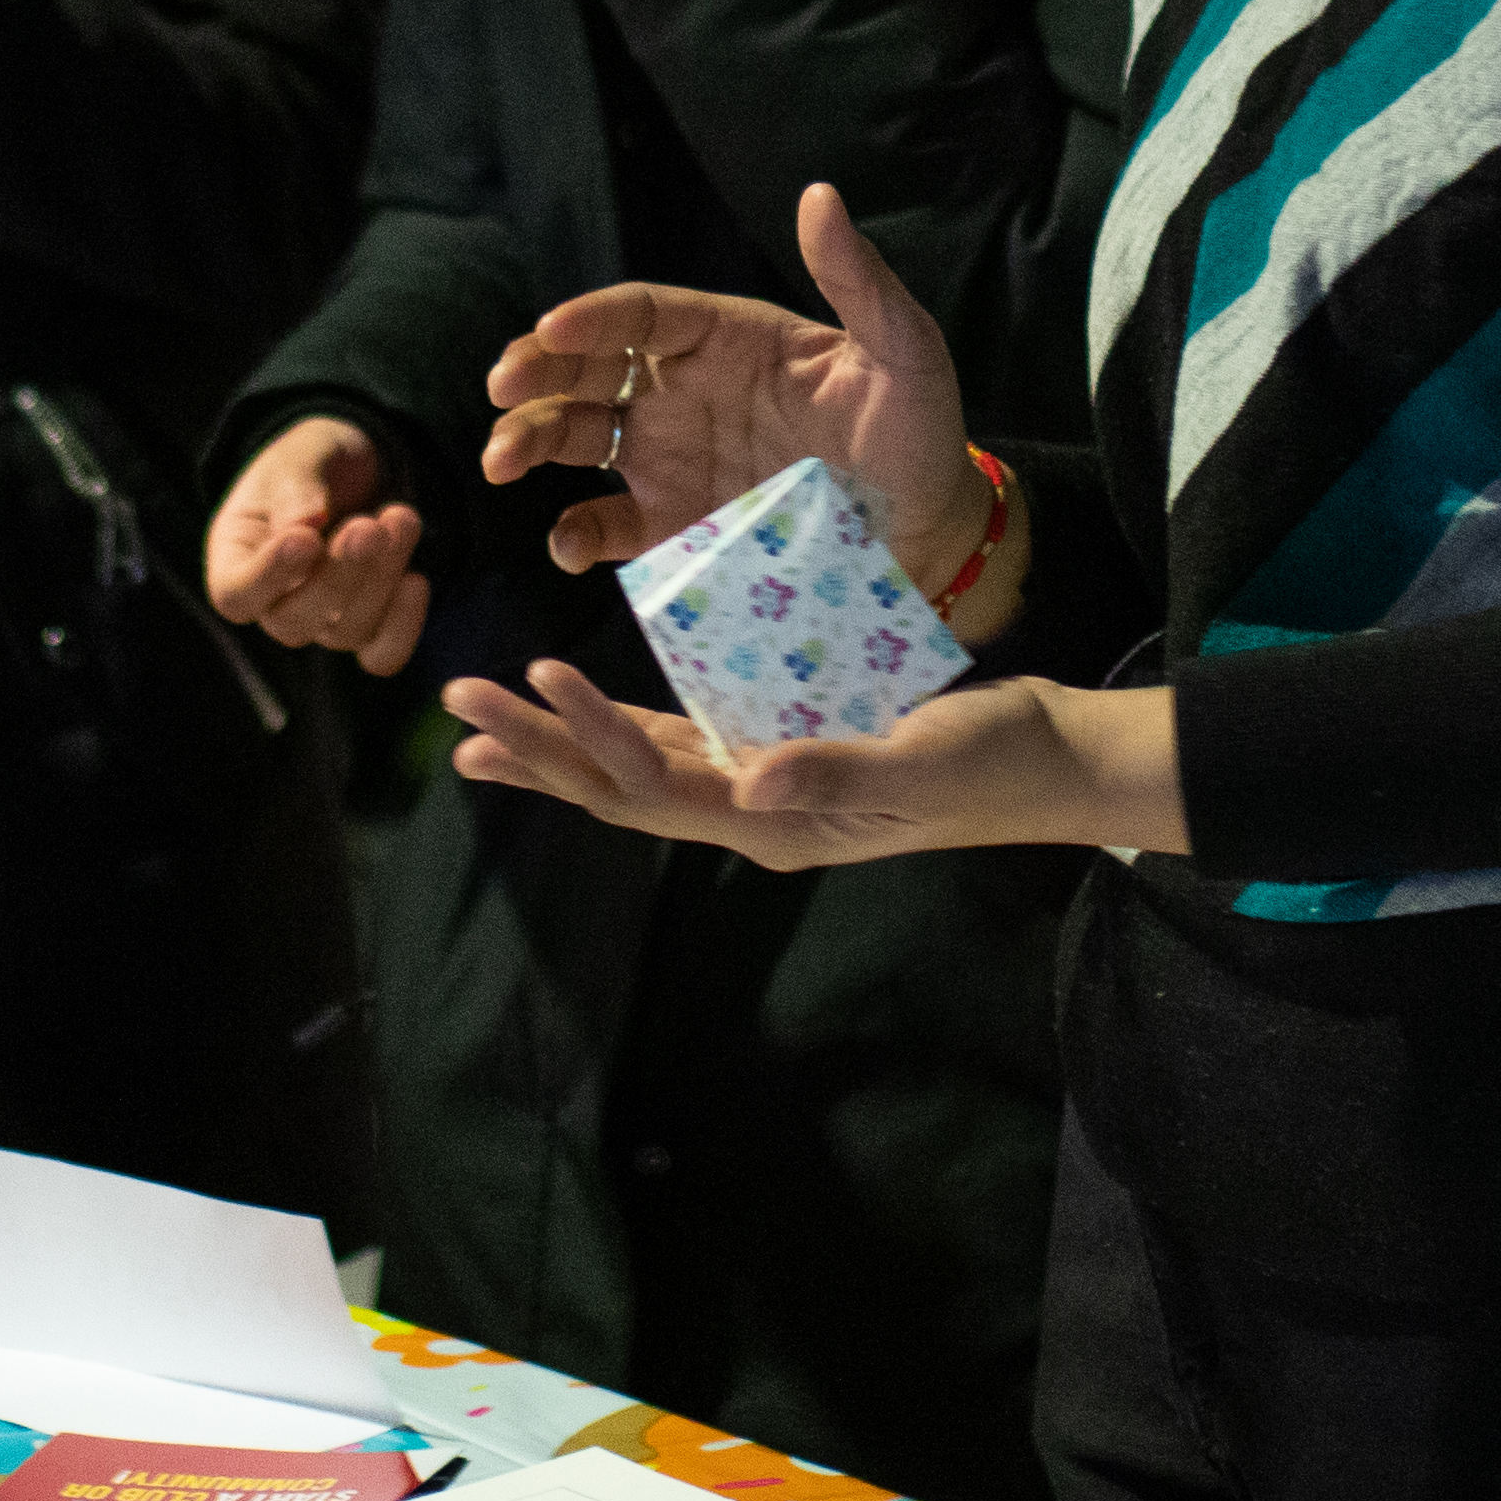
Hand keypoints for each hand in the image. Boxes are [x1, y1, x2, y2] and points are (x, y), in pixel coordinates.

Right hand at [206, 417, 431, 673]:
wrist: (356, 466)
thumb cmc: (313, 462)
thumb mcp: (299, 456)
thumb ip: (296, 488)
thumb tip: (304, 523)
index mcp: (234, 559)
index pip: (236, 594)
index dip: (269, 576)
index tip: (306, 539)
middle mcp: (272, 602)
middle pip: (294, 620)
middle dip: (339, 574)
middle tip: (368, 527)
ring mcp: (320, 622)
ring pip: (345, 631)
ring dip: (379, 579)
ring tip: (401, 518)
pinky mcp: (366, 625)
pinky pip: (381, 654)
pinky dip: (402, 626)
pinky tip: (416, 581)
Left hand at [436, 664, 1177, 867]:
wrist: (1043, 765)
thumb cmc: (992, 760)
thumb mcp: (922, 762)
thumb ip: (839, 773)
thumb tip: (749, 781)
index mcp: (776, 822)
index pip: (659, 784)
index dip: (592, 737)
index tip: (536, 678)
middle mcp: (751, 815)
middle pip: (622, 788)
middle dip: (540, 750)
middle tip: (457, 713)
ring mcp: (759, 791)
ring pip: (634, 774)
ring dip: (557, 750)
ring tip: (479, 730)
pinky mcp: (773, 757)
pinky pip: (674, 751)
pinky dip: (614, 735)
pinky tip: (576, 714)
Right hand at [481, 186, 1009, 636]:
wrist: (930, 532)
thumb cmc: (917, 432)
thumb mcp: (901, 350)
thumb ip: (857, 280)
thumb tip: (819, 195)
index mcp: (728, 338)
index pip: (642, 313)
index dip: (593, 317)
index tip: (552, 328)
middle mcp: (685, 391)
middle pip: (589, 368)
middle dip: (536, 372)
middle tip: (502, 386)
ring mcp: (673, 459)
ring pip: (578, 437)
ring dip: (530, 442)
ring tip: (501, 462)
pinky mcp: (676, 526)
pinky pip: (606, 524)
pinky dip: (575, 534)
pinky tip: (567, 545)